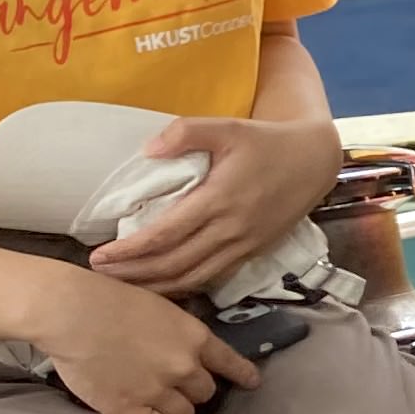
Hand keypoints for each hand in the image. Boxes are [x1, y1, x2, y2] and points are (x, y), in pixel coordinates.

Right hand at [30, 265, 257, 413]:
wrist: (71, 312)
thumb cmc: (109, 298)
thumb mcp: (160, 306)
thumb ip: (179, 330)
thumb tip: (189, 345)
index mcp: (194, 337)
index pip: (229, 362)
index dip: (242, 374)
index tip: (252, 382)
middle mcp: (183, 367)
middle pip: (206, 391)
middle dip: (194, 389)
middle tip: (176, 384)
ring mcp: (157, 391)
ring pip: (186, 413)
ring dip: (178, 409)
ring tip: (160, 401)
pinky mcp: (129, 410)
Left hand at [92, 114, 341, 296]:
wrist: (315, 160)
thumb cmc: (267, 141)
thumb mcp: (228, 127)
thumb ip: (186, 133)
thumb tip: (147, 150)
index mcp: (220, 200)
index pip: (165, 236)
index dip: (129, 250)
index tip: (99, 256)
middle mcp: (231, 230)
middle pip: (173, 264)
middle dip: (133, 274)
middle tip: (100, 276)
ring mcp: (244, 245)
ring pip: (192, 278)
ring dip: (155, 286)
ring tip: (124, 286)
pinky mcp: (252, 252)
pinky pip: (212, 277)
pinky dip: (183, 286)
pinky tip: (163, 285)